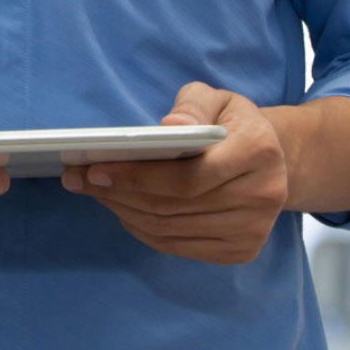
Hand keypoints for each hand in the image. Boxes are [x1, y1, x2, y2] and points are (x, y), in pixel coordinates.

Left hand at [61, 82, 287, 264]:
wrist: (271, 159)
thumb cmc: (232, 123)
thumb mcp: (217, 98)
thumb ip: (193, 105)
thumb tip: (170, 125)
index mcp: (259, 151)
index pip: (189, 177)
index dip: (137, 177)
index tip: (94, 168)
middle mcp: (263, 196)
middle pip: (174, 206)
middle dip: (119, 193)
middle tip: (79, 179)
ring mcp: (253, 230)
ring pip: (170, 230)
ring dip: (124, 212)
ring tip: (94, 192)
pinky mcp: (241, 251)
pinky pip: (177, 246)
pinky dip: (142, 229)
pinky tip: (122, 209)